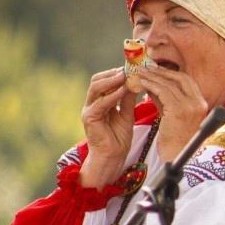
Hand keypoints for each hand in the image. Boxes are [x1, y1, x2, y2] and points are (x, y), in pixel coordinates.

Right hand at [80, 68, 137, 188]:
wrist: (113, 157)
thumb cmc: (119, 138)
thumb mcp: (127, 114)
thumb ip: (128, 99)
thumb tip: (135, 82)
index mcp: (99, 101)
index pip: (105, 81)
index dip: (117, 73)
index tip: (132, 67)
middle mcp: (92, 103)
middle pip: (97, 80)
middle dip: (113, 73)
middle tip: (129, 68)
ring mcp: (88, 110)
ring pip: (96, 88)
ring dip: (112, 80)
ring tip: (125, 75)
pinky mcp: (89, 118)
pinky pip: (100, 103)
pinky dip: (112, 95)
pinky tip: (123, 90)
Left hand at [136, 66, 210, 160]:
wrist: (176, 158)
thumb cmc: (174, 142)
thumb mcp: (172, 116)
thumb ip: (165, 100)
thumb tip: (153, 84)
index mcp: (201, 104)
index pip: (187, 81)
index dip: (170, 73)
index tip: (156, 70)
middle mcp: (199, 103)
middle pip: (181, 77)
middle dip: (162, 71)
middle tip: (146, 68)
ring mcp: (191, 106)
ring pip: (170, 83)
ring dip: (153, 76)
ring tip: (139, 73)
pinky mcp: (179, 110)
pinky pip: (163, 91)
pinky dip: (151, 84)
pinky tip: (141, 83)